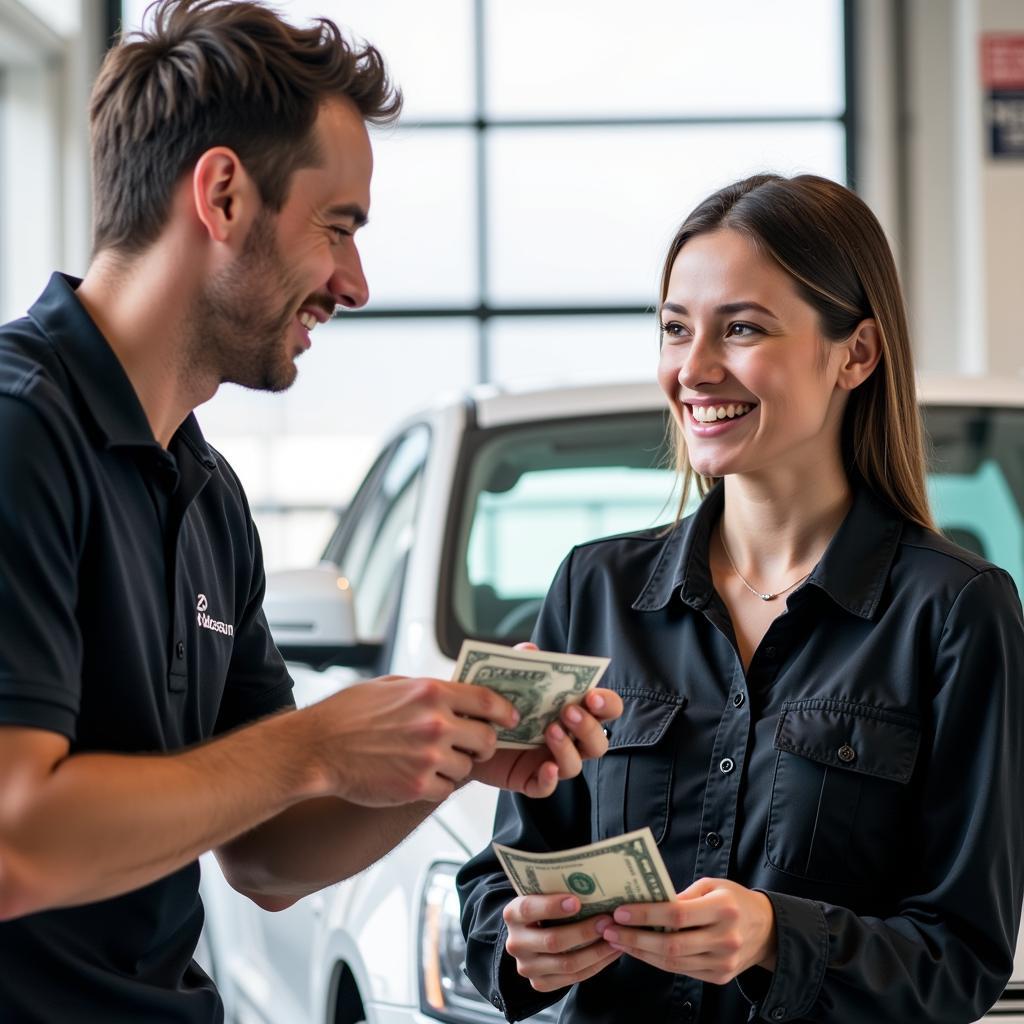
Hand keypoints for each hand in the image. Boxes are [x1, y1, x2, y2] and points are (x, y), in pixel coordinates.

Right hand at [306, 675, 518, 805]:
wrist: (317, 748)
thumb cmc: (349, 714)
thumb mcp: (392, 685)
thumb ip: (428, 690)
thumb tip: (454, 693)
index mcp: (431, 693)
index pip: (487, 700)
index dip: (504, 711)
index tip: (510, 718)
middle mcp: (435, 723)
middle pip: (486, 739)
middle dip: (482, 744)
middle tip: (470, 745)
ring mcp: (427, 757)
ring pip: (467, 768)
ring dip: (456, 766)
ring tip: (431, 760)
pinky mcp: (416, 787)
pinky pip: (447, 790)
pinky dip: (438, 786)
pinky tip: (418, 776)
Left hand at [470, 643, 622, 798]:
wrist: (466, 729)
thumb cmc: (497, 701)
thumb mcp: (507, 678)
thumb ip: (521, 663)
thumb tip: (530, 650)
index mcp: (572, 709)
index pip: (606, 708)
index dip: (607, 703)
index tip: (592, 695)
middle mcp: (569, 738)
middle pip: (598, 741)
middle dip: (589, 727)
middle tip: (569, 712)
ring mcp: (551, 761)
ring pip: (576, 766)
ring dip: (568, 749)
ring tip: (550, 731)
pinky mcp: (529, 779)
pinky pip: (546, 788)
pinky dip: (550, 781)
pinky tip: (546, 768)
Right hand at [503, 893, 622, 991]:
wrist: (529, 934)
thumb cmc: (542, 907)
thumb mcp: (540, 895)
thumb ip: (556, 890)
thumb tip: (590, 881)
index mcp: (512, 914)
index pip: (528, 909)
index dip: (552, 906)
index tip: (577, 901)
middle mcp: (516, 943)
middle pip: (552, 941)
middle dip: (584, 932)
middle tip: (607, 921)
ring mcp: (527, 967)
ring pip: (567, 964)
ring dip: (596, 951)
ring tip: (615, 937)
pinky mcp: (540, 983)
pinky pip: (574, 978)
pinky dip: (596, 964)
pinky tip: (611, 952)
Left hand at [599, 878, 776, 984]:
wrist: (767, 930)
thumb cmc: (733, 899)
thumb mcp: (712, 885)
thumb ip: (682, 895)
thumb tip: (644, 902)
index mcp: (723, 908)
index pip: (677, 914)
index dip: (646, 915)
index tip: (620, 911)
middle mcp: (725, 938)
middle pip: (672, 944)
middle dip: (634, 937)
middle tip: (608, 929)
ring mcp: (723, 962)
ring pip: (673, 962)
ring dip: (639, 951)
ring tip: (616, 940)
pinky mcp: (719, 977)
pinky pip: (680, 971)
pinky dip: (656, 961)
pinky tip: (638, 949)